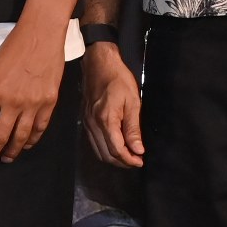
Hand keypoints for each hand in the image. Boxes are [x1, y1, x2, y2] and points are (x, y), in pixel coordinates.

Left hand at [0, 22, 66, 168]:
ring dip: (12, 151)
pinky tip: (25, 145)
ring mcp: (32, 104)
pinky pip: (39, 128)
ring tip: (6, 158)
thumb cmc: (12, 49)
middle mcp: (12, 102)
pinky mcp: (49, 103)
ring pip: (20, 137)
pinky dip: (31, 140)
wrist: (40, 36)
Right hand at [81, 42, 144, 167]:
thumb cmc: (117, 79)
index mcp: (106, 120)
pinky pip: (93, 142)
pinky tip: (116, 146)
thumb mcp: (132, 102)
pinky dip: (105, 149)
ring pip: (98, 150)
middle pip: (106, 154)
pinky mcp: (86, 120)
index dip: (129, 160)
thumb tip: (138, 149)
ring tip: (129, 155)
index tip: (140, 161)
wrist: (98, 64)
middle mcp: (93, 124)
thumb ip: (133, 128)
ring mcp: (87, 123)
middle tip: (136, 161)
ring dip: (113, 157)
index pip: (116, 149)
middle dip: (122, 162)